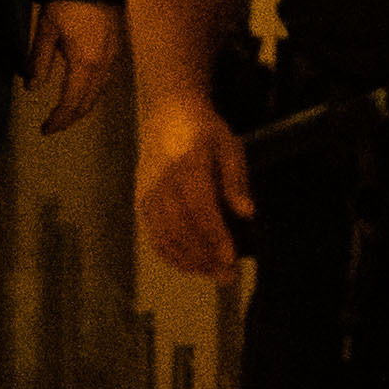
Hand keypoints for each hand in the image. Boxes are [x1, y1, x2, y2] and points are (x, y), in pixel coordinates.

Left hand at [22, 0, 122, 133]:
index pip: (71, 103)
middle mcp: (103, 65)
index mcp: (84, 64)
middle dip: (71, 118)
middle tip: (54, 125)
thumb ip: (39, 62)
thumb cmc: (66, 2)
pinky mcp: (115, 49)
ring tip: (66, 112)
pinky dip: (93, 93)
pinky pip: (105, 81)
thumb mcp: (45, 31)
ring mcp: (112, 57)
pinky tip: (83, 90)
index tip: (45, 129)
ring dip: (83, 107)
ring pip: (99, 93)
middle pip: (88, 103)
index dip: (58, 120)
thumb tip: (33, 88)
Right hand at [132, 99, 254, 280]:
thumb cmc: (204, 130)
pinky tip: (192, 265)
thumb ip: (236, 181)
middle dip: (204, 256)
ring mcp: (147, 193)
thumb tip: (247, 214)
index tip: (231, 257)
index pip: (199, 207)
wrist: (167, 113)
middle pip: (180, 228)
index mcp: (186, 163)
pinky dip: (172, 256)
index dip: (214, 235)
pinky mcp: (141, 202)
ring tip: (214, 274)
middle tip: (228, 275)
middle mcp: (161, 181)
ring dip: (190, 261)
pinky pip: (154, 236)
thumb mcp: (229, 146)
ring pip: (164, 236)